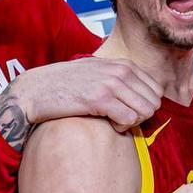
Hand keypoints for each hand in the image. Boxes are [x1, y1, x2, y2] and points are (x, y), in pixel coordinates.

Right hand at [0, 57, 162, 151]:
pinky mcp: (100, 99)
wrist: (35, 90)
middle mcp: (120, 71)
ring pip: (146, 112)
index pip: (156, 90)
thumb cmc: (66, 86)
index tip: (129, 111)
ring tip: (114, 121)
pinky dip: (122, 127)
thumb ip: (120, 80)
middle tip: (122, 119)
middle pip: (154, 102)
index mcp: (123, 64)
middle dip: (142, 115)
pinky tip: (108, 124)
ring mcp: (111, 84)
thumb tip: (142, 98)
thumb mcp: (98, 74)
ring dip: (133, 122)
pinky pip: (129, 119)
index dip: (146, 105)